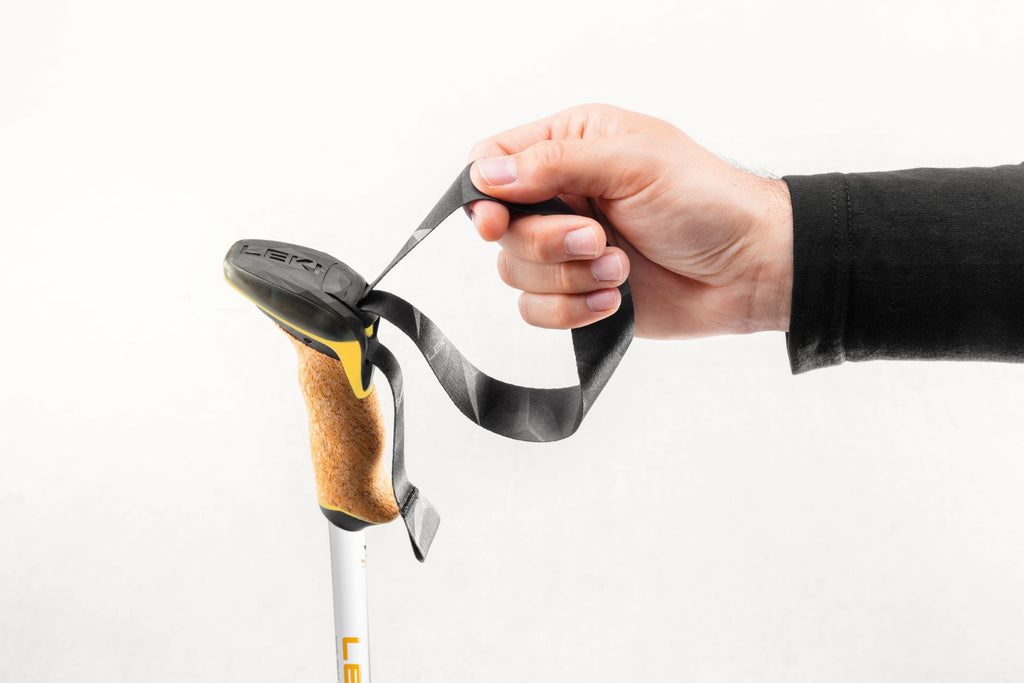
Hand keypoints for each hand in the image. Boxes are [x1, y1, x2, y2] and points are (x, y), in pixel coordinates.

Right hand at [466, 104, 792, 338]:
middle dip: (547, 242)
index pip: (493, 160)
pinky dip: (572, 311)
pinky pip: (538, 311)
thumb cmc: (708, 201)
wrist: (751, 268)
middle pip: (501, 227)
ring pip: (516, 272)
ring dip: (569, 278)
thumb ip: (555, 164)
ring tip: (622, 268)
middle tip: (598, 240)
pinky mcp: (579, 293)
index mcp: (571, 146)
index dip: (483, 193)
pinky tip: (616, 299)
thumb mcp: (634, 163)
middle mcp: (563, 196)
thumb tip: (487, 174)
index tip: (495, 220)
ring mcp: (569, 248)